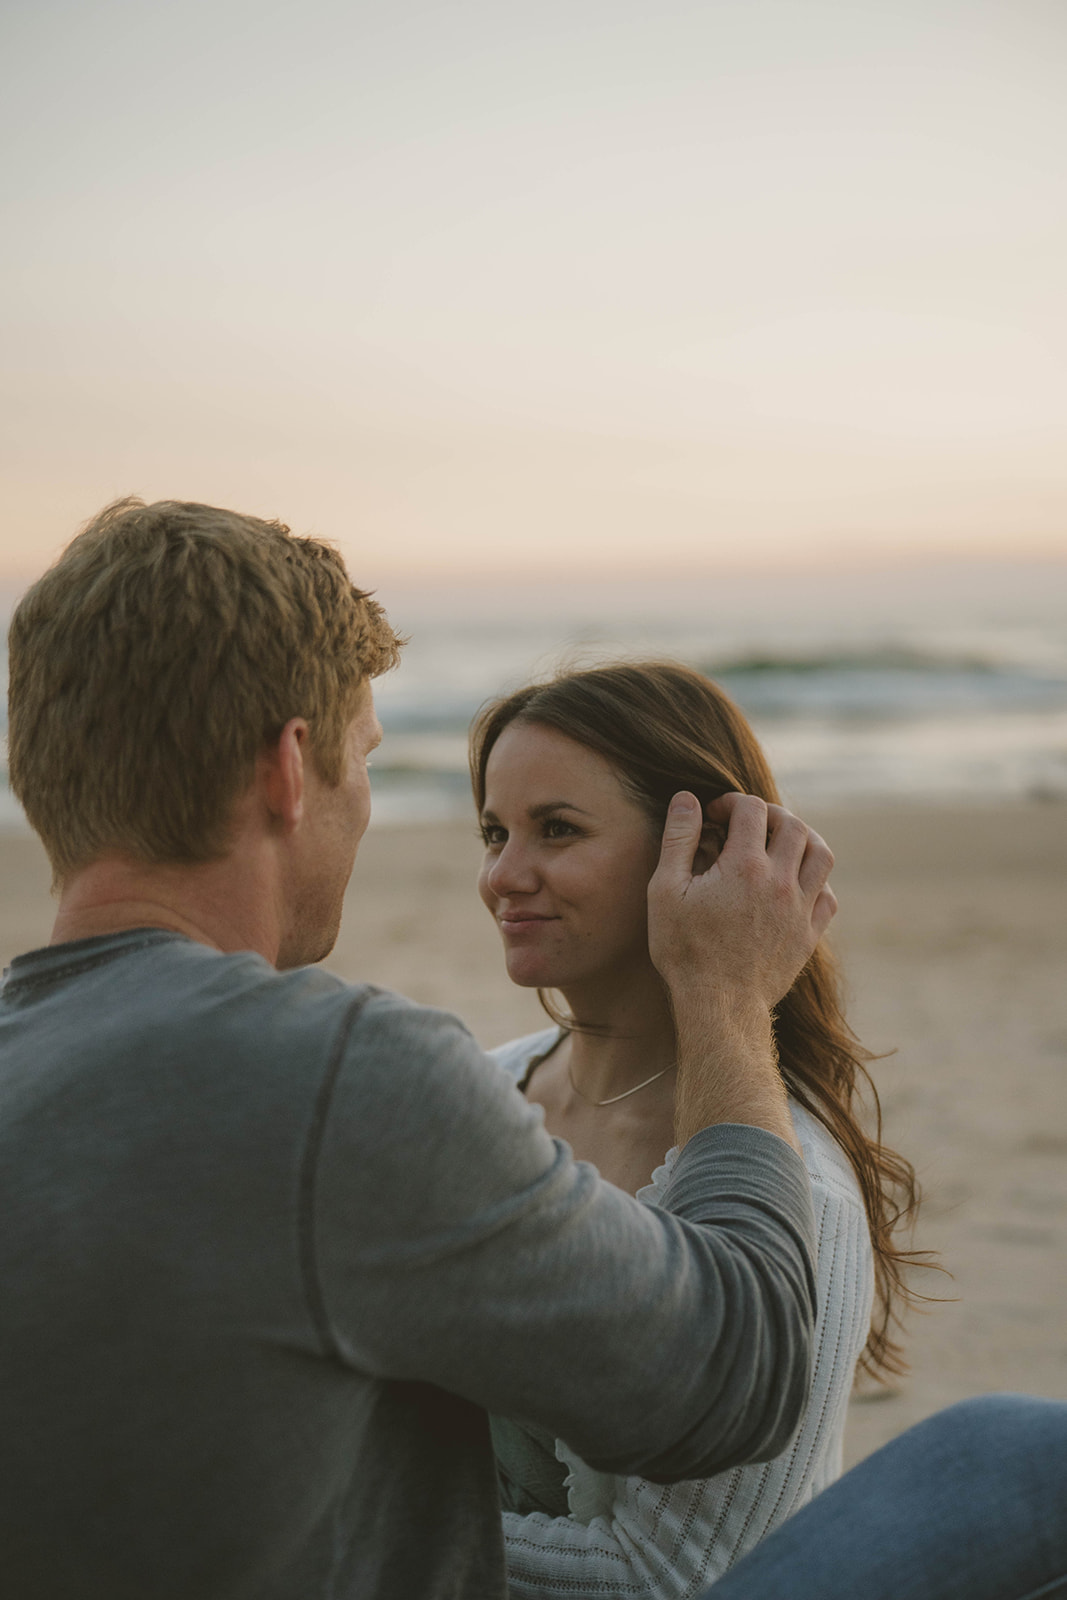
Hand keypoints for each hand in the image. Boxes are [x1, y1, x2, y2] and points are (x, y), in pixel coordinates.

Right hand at [647, 791, 835, 1012]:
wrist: (719, 1006)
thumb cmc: (685, 949)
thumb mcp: (665, 890)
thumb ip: (678, 839)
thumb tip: (686, 799)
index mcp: (745, 865)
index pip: (751, 809)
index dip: (731, 803)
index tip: (713, 816)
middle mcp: (780, 881)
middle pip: (793, 824)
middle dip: (769, 813)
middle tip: (747, 822)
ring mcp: (800, 909)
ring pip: (820, 854)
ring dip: (803, 838)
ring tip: (780, 841)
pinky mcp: (809, 935)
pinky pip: (828, 895)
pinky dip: (815, 880)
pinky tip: (794, 883)